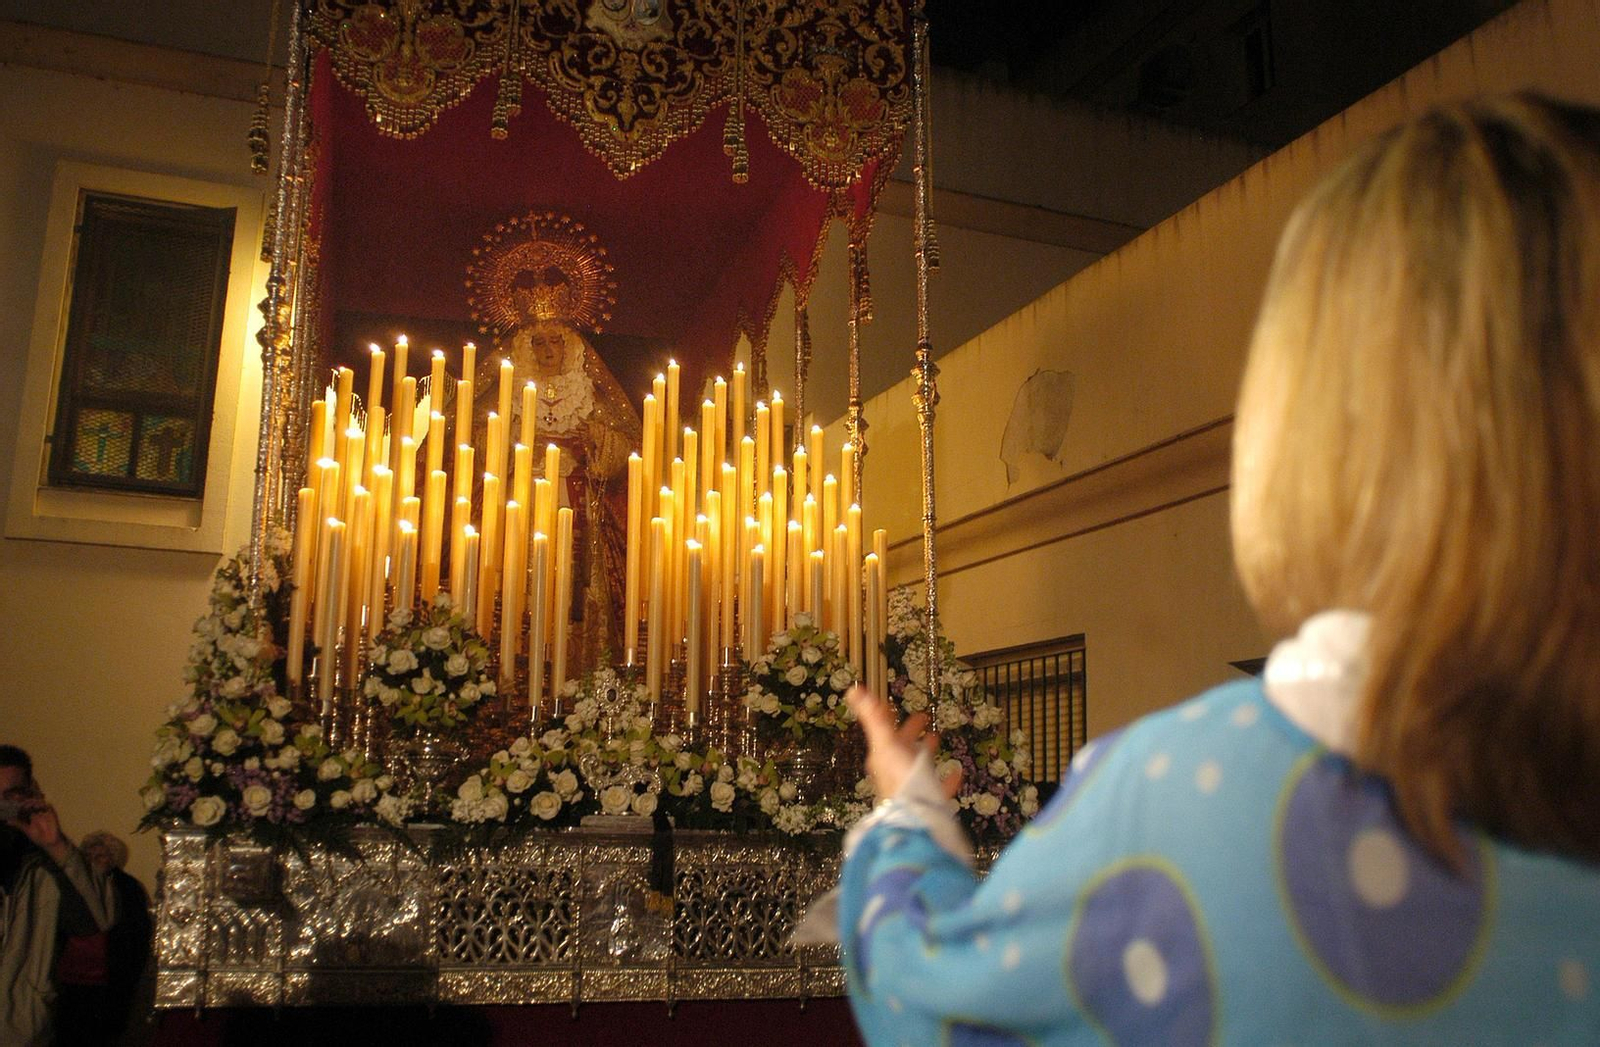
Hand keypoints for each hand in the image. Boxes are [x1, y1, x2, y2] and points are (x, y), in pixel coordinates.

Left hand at [9, 799, 68, 861]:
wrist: (49, 842)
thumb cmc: (39, 837)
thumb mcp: (27, 830)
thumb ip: (19, 824)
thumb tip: (7, 821)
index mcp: (32, 815)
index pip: (26, 806)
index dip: (21, 803)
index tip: (14, 801)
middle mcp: (38, 812)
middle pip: (32, 802)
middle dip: (26, 800)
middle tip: (18, 801)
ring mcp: (45, 812)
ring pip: (40, 802)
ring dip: (33, 801)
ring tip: (26, 804)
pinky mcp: (51, 814)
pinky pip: (48, 806)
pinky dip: (42, 804)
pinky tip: (36, 806)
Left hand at [848, 684, 962, 800]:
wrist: (915, 816)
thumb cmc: (900, 778)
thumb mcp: (886, 742)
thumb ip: (873, 718)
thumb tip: (853, 690)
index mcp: (883, 757)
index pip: (883, 731)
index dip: (886, 716)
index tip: (890, 704)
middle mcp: (894, 771)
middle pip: (902, 747)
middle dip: (910, 732)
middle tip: (922, 718)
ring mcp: (911, 786)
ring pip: (918, 765)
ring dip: (926, 752)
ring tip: (936, 739)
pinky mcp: (927, 800)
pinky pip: (938, 786)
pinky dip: (947, 778)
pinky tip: (956, 773)